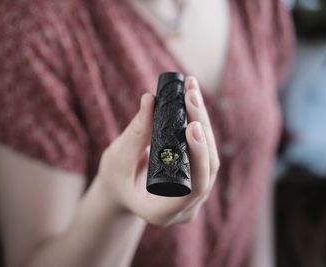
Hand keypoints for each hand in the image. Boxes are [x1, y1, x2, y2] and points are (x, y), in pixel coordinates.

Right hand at [95, 76, 218, 225]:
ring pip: (210, 158)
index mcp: (163, 212)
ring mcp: (194, 195)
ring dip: (203, 121)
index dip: (199, 155)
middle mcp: (185, 207)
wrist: (119, 191)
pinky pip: (205, 152)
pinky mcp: (196, 179)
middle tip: (191, 95)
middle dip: (202, 128)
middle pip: (207, 168)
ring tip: (191, 90)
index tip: (192, 125)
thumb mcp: (117, 159)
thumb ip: (135, 134)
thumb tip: (150, 99)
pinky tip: (192, 101)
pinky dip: (199, 125)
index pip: (195, 186)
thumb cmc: (115, 180)